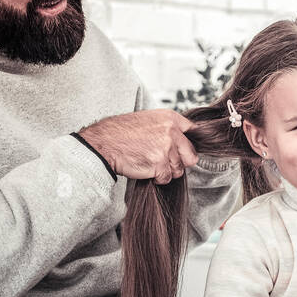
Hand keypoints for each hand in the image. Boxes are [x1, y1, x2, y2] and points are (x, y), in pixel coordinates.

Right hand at [77, 110, 197, 182]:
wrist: (103, 143)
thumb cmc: (121, 132)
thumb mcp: (148, 120)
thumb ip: (167, 129)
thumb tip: (182, 142)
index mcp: (170, 118)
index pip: (193, 133)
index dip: (186, 145)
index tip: (181, 150)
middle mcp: (171, 131)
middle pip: (190, 156)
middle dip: (179, 162)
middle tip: (163, 161)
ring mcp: (166, 148)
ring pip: (178, 169)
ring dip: (165, 171)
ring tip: (149, 162)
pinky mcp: (159, 164)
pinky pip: (166, 178)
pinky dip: (156, 178)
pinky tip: (144, 168)